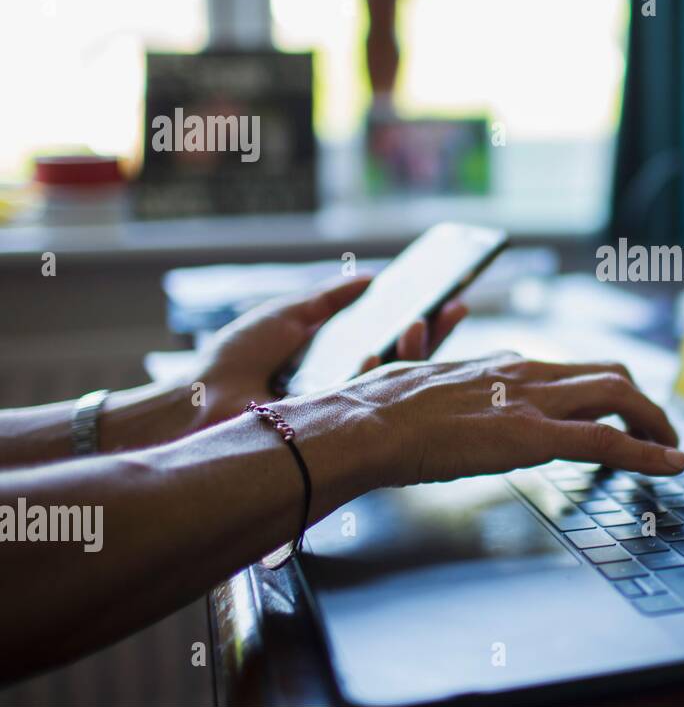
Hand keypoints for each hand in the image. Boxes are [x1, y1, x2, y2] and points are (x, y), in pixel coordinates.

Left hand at [191, 277, 464, 432]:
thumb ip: (330, 298)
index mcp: (338, 359)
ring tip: (425, 322)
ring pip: (399, 383)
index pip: (391, 340)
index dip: (419, 321)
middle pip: (405, 360)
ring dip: (417, 352)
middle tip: (457, 306)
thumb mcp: (288, 314)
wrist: (202, 402)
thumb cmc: (236, 359)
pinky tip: (383, 353)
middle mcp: (349, 386)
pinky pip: (375, 404)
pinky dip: (382, 376)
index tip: (444, 297)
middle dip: (433, 335)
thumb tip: (370, 277)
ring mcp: (348, 409)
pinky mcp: (341, 429)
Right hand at [296, 352, 683, 486]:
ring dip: (654, 422)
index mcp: (501, 364)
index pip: (570, 371)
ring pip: (618, 396)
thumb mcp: (415, 378)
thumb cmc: (379, 410)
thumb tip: (425, 352)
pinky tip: (671, 464)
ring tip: (672, 447)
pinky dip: (648, 451)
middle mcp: (526, 373)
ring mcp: (533, 402)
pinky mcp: (534, 436)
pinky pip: (608, 440)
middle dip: (642, 402)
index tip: (617, 410)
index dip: (603, 390)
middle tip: (659, 430)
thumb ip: (435, 366)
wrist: (365, 423)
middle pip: (607, 374)